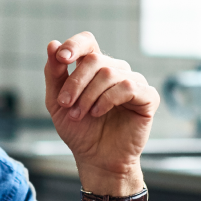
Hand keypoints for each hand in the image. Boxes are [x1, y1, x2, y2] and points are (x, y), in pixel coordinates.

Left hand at [43, 32, 158, 190]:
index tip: (61, 59)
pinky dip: (108, 99)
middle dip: (76, 82)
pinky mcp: (148, 97)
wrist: (95, 158)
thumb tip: (52, 44)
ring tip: (79, 114)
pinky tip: (98, 113)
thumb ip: (54, 73)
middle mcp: (116, 70)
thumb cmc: (78, 129)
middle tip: (65, 104)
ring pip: (109, 73)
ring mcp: (133, 82)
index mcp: (94, 67)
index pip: (88, 42)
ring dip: (88, 95)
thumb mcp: (57, 101)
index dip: (74, 45)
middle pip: (95, 60)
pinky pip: (128, 86)